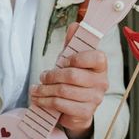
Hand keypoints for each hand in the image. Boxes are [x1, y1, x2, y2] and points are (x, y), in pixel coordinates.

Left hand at [30, 23, 108, 138]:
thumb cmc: (74, 79)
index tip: (62, 61)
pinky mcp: (85, 113)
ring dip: (45, 89)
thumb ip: (72, 42)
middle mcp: (101, 83)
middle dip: (52, 76)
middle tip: (42, 76)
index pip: (96, 57)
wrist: (75, 107)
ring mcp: (95, 99)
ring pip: (64, 91)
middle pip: (72, 76)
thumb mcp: (71, 59)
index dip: (76, 58)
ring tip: (36, 89)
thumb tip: (75, 25)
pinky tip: (39, 99)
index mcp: (100, 66)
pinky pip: (61, 104)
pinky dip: (46, 101)